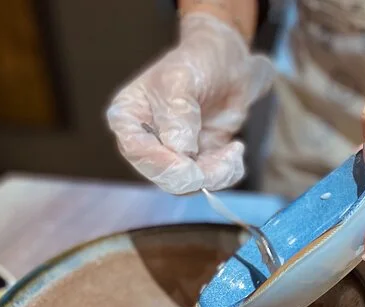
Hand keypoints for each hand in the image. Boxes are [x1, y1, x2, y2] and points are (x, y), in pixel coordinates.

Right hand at [106, 13, 273, 194]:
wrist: (229, 62)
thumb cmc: (197, 61)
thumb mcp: (182, 79)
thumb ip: (177, 114)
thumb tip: (178, 149)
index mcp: (129, 118)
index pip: (135, 150)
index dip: (161, 162)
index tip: (188, 161)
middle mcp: (147, 141)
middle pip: (162, 176)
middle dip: (194, 174)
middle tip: (222, 160)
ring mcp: (173, 155)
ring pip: (189, 185)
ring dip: (216, 174)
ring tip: (233, 150)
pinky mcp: (199, 161)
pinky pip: (212, 182)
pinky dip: (228, 172)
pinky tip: (235, 149)